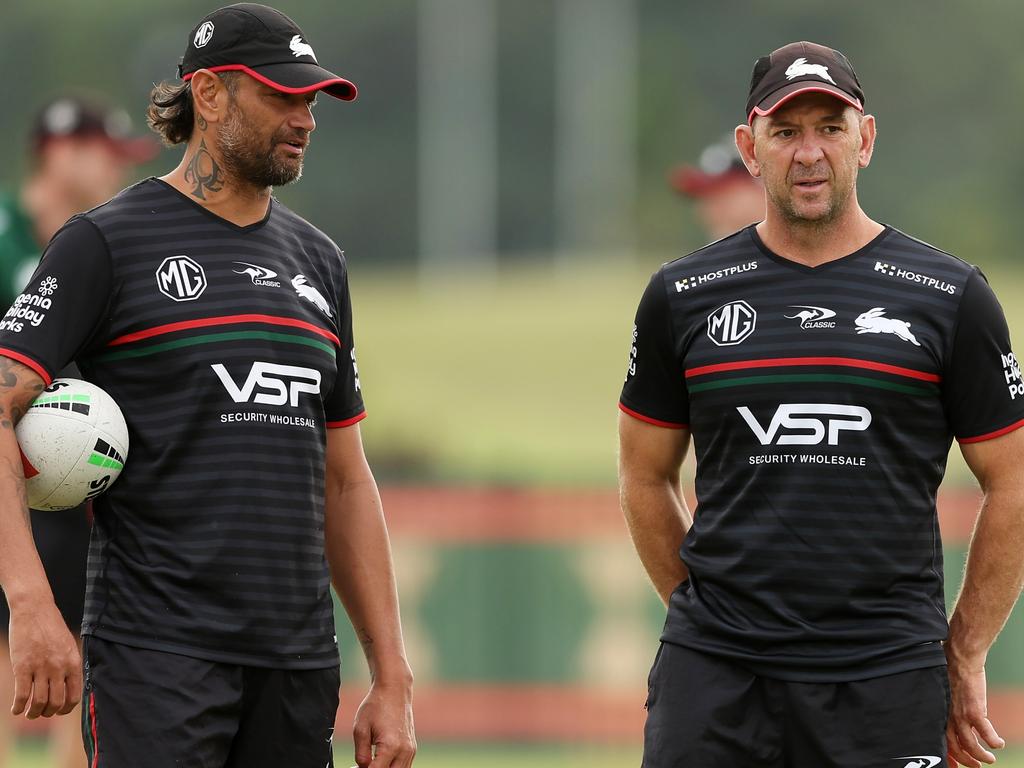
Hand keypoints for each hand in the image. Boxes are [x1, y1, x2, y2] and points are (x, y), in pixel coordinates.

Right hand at [8, 601, 80, 718]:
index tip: (58, 711)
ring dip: (33, 713)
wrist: (34, 610)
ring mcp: (41, 668)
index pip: (74, 696)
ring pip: (39, 702)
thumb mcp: (68, 646)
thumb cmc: (51, 628)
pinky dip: (18, 707)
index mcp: (73, 663)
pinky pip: (22, 695)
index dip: (65, 709)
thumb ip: (68, 666)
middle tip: (41, 713)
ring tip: (29, 714)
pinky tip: (15, 709)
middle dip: (48, 713)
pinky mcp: (22, 667)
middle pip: (56, 703)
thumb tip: (67, 688)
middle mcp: (59, 668)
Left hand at [352, 678, 415, 767]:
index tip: (356, 767)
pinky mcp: (412, 748)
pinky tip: (381, 760)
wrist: (394, 690)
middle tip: (363, 765)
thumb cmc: (376, 705)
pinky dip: (393, 767)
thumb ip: (361, 755)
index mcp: (390, 746)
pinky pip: (404, 766)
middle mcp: (404, 750)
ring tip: (371, 762)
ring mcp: (410, 750)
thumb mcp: (360, 729)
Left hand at [946, 658, 1003, 766]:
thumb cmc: (952, 672)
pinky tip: (999, 744)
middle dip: (965, 759)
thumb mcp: (944, 693)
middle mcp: (948, 716)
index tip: (954, 765)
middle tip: (976, 765)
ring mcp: (961, 715)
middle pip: (954, 746)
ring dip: (981, 755)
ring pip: (970, 744)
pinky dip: (993, 741)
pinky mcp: (975, 711)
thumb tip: (954, 715)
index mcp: (941, 712)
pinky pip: (986, 734)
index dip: (949, 754)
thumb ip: (948, 707)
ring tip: (990, 759)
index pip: (942, 739)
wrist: (960, 658)